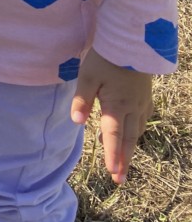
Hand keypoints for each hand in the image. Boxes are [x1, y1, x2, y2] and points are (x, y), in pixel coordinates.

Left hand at [71, 48, 153, 184]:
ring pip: (136, 131)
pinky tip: (131, 135)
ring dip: (129, 148)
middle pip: (128, 139)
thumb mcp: (88, 76)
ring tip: (122, 162)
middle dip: (124, 160)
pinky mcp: (145, 97)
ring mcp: (142, 103)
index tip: (114, 174)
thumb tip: (76, 122)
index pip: (114, 136)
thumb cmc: (106, 58)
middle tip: (120, 180)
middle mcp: (133, 108)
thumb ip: (82, 99)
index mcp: (117, 105)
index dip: (113, 155)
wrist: (132, 41)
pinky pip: (141, 120)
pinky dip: (135, 132)